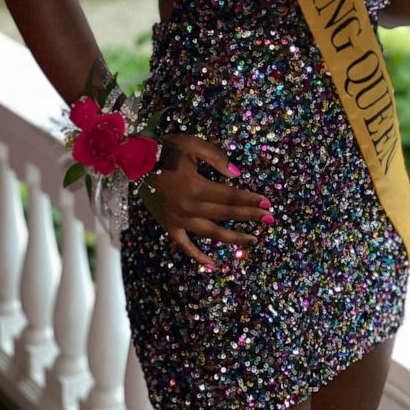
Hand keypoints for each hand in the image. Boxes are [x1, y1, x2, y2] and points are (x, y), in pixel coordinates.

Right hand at [143, 133, 271, 269]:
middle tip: (269, 219)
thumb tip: (237, 175)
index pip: (230, 196)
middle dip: (250, 216)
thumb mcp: (194, 144)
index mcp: (197, 187)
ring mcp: (179, 219)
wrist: (139, 161)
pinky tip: (212, 265)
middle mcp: (190, 207)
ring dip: (233, 238)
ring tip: (252, 240)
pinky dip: (197, 256)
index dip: (250, 199)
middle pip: (226, 214)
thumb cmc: (169, 150)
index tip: (267, 203)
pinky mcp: (170, 225)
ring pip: (211, 233)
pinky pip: (185, 245)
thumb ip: (217, 158)